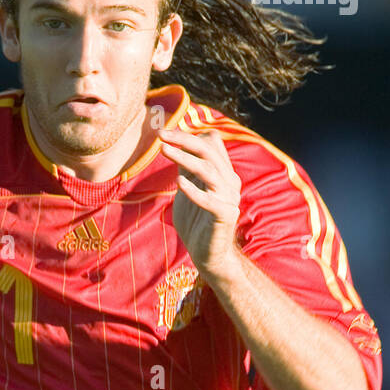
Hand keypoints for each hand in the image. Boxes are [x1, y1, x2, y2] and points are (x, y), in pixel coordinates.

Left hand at [159, 128, 241, 281]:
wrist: (209, 255)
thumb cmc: (195, 222)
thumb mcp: (188, 190)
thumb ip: (185, 171)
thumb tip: (175, 147)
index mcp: (222, 172)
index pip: (210, 143)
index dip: (188, 136)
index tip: (163, 133)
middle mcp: (229, 181)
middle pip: (209, 151)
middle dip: (184, 140)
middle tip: (160, 134)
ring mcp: (229, 198)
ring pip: (209, 171)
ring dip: (185, 159)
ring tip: (164, 150)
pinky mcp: (225, 216)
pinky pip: (211, 200)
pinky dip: (195, 191)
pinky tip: (179, 182)